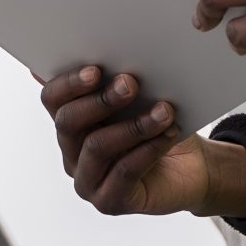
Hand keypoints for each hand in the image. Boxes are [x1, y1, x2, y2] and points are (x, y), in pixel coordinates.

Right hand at [36, 65, 245, 218]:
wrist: (193, 168)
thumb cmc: (160, 124)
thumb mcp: (141, 98)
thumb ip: (116, 78)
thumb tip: (97, 43)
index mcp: (71, 121)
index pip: (52, 99)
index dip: (69, 83)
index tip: (97, 68)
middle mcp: (71, 152)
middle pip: (68, 122)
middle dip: (100, 100)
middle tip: (131, 83)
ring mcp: (87, 181)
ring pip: (97, 147)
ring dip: (133, 125)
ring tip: (164, 111)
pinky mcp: (109, 202)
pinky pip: (123, 173)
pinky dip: (147, 150)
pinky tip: (167, 134)